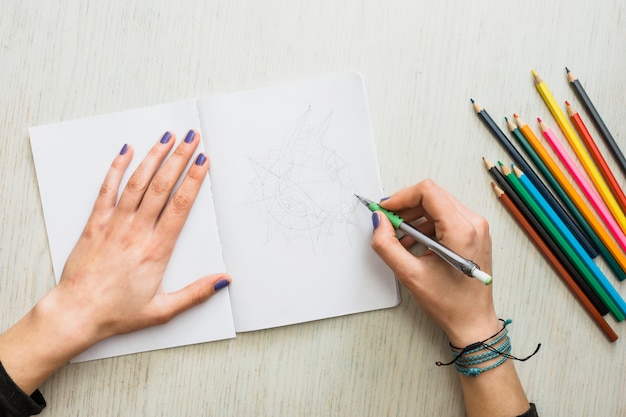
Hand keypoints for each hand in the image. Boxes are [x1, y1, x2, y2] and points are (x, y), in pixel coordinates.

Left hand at [0, 130, 229, 393]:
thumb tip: (223, 280)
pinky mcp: (95, 224)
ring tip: (167, 138)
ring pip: (137, 183)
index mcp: (156, 250)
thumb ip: (196, 293)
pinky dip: (116, 169)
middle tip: (192, 139)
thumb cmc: (117, 312)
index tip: (203, 161)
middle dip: (179, 159)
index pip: (180, 206)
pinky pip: (106, 190)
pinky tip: (126, 151)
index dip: (193, 180)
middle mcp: (136, 232)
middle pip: (162, 187)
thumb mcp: (163, 310)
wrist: (76, 313)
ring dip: (153, 157)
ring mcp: (114, 225)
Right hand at [370, 179, 498, 345]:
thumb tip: (379, 221)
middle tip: (388, 222)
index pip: (428, 192)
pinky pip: (446, 216)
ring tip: (400, 237)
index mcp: (461, 231)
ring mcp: (477, 227)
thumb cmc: (450, 303)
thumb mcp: (410, 275)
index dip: (401, 197)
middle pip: (433, 195)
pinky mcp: (475, 233)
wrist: (473, 321)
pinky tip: (414, 242)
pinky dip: (426, 224)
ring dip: (415, 216)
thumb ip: (387, 245)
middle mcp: (474, 223)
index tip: (386, 210)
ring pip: (438, 204)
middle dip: (406, 206)